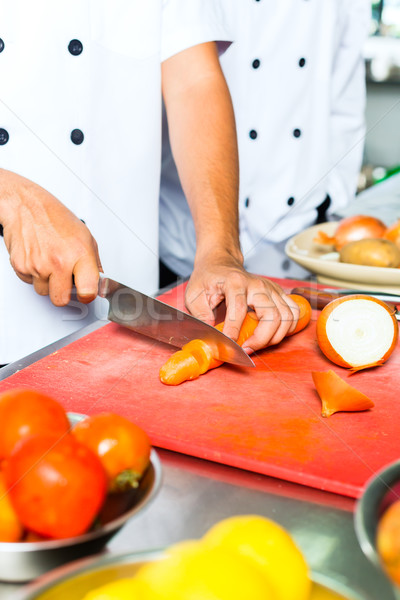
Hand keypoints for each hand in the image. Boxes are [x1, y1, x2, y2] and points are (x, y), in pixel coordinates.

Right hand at [0, 169, 101, 305]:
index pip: (88, 291)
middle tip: (65, 279)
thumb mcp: (85, 236)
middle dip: (63, 292)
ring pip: (44, 292)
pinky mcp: (21, 267)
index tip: (87, 293)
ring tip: (50, 263)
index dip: (87, 295)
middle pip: (61, 299)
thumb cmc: (55, 219)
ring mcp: (38, 265)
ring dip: (47, 282)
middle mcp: (58, 261)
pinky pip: (30, 283)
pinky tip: (39, 258)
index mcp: (79, 253)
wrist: (26, 206)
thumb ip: (94, 263)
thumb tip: (99, 282)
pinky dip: (34, 275)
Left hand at [185, 253, 298, 353]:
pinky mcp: (279, 294)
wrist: (220, 263)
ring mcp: (271, 288)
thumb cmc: (207, 278)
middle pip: (272, 315)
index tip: (228, 346)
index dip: (234, 331)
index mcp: (235, 282)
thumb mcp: (194, 295)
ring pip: (287, 317)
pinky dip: (288, 328)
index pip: (239, 309)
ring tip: (257, 344)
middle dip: (261, 339)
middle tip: (246, 350)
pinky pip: (294, 313)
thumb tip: (210, 339)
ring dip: (275, 337)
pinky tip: (272, 335)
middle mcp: (257, 284)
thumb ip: (200, 317)